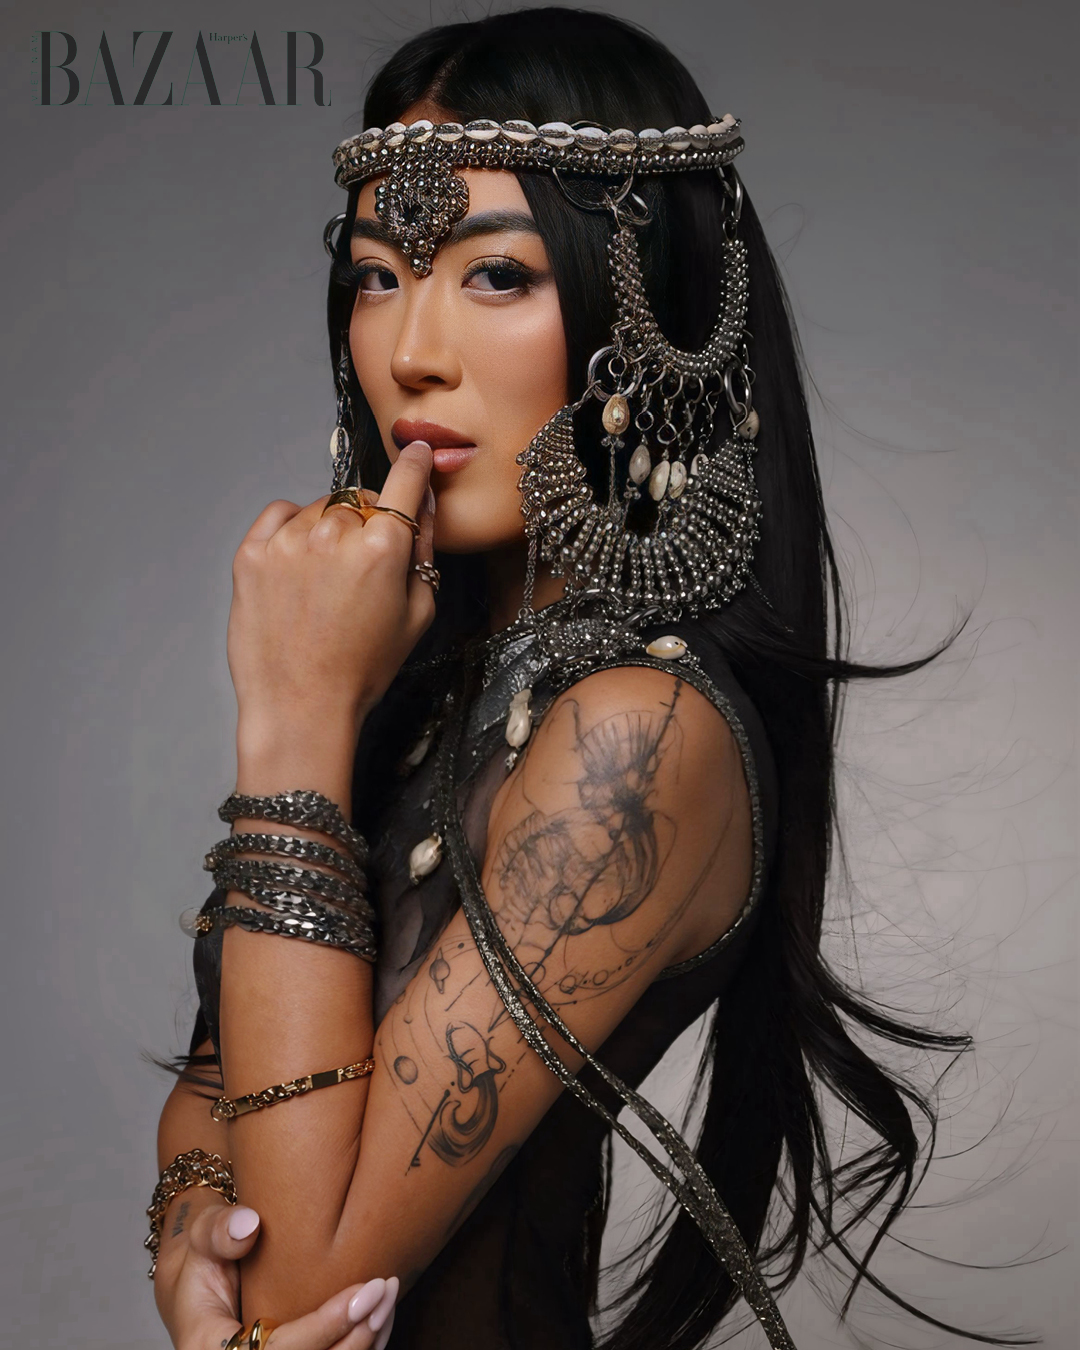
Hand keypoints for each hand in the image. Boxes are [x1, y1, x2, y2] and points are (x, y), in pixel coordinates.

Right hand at [154, 1195, 398, 1349]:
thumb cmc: (205, 1259)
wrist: (203, 1284)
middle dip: (357, 1337)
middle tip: (387, 1291)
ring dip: (367, 1342)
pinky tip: (382, 1313)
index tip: (364, 1293)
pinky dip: (364, 1346)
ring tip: (390, 1297)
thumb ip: (218, 1231)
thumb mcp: (201, 1237)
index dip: (324, 1328)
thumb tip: (249, 1225)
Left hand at [227, 441, 435, 747]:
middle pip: (361, 501)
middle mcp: (335, 534)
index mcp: (384, 547)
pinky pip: (280, 514)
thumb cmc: (361, 670)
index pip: (405, 481)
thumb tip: (422, 510)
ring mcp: (289, 541)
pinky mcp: (252, 553)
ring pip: (320, 509)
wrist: (301, 706)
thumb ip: (424, 553)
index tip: (417, 454)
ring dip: (329, 529)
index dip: (415, 464)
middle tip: (363, 569)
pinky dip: (292, 527)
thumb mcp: (418, 615)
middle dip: (368, 522)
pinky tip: (300, 563)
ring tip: (326, 581)